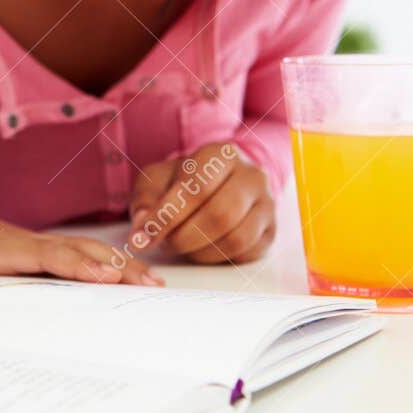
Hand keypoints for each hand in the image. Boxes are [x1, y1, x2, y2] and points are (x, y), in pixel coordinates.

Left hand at [0, 202, 160, 285]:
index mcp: (5, 247)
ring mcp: (43, 247)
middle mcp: (30, 244)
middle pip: (77, 252)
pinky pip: (86, 258)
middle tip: (145, 282)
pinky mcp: (49, 254)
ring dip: (121, 268)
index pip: (45, 256)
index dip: (74, 264)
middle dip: (111, 266)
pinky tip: (142, 282)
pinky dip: (114, 268)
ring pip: (88, 253)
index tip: (102, 274)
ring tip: (154, 286)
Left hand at [128, 142, 276, 264]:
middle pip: (220, 214)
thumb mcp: (157, 180)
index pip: (197, 187)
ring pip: (236, 238)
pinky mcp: (270, 231)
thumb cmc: (184, 181)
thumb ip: (145, 201)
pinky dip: (217, 259)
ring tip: (181, 245)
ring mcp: (266, 204)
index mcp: (222, 154)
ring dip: (200, 251)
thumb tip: (141, 229)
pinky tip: (201, 250)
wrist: (218, 184)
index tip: (143, 237)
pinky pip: (246, 254)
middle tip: (164, 244)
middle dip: (184, 237)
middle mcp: (252, 176)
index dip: (167, 216)